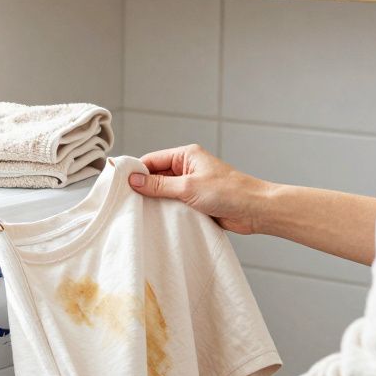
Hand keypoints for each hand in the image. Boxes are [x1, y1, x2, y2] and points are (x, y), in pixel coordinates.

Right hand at [129, 144, 275, 234]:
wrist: (255, 210)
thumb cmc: (229, 192)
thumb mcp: (188, 187)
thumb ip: (159, 184)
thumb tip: (133, 179)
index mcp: (186, 155)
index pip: (151, 160)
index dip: (135, 171)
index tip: (119, 185)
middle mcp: (187, 168)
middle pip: (156, 176)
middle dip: (143, 188)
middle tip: (126, 202)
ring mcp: (192, 185)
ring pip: (164, 192)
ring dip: (155, 201)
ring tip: (139, 213)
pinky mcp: (196, 201)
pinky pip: (174, 204)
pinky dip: (166, 211)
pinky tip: (156, 220)